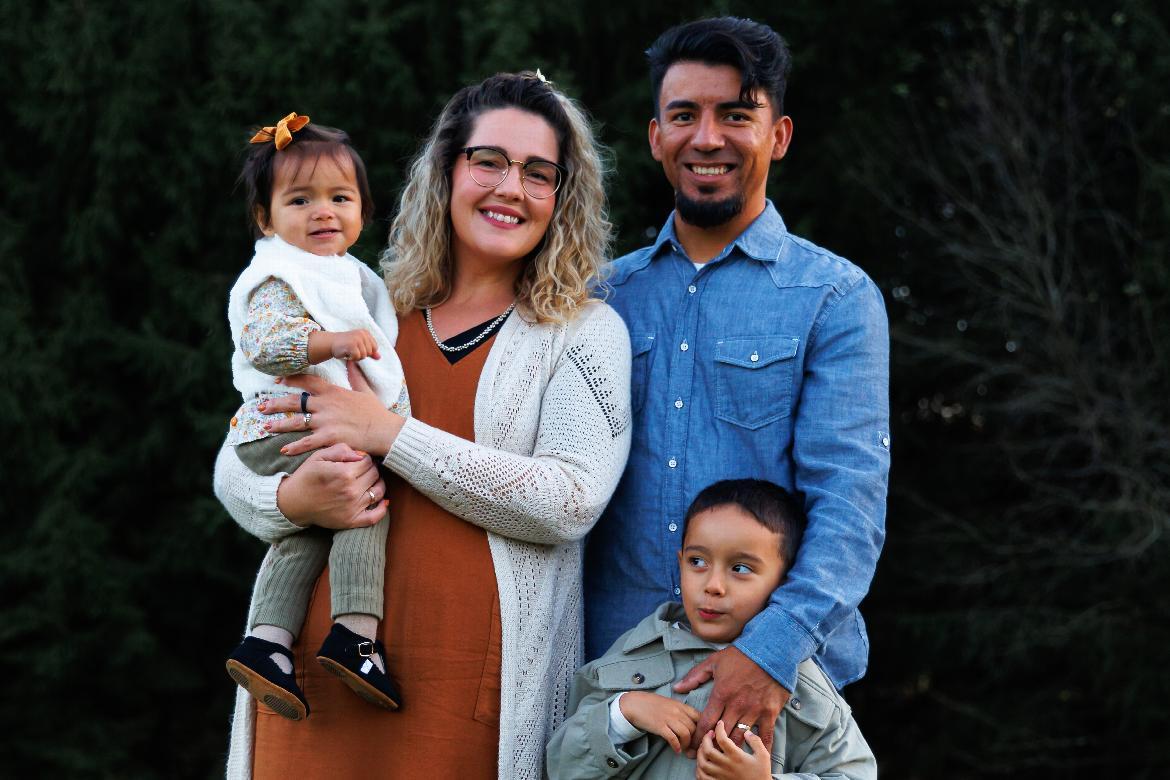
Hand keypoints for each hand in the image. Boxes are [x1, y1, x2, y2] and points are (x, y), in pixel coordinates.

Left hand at [258, 374, 404, 456]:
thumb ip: (355, 375)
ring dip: (278, 425)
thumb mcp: (365, 390)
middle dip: (275, 404)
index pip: (307, 381)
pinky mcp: (329, 438)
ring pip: (295, 422)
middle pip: (294, 402)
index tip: (278, 381)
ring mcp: (325, 422)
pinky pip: (306, 443)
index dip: (291, 380)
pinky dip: (294, 447)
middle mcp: (325, 405)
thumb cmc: (376, 412)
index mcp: (333, 392)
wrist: (385, 431)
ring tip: (265, 427)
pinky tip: (283, 450)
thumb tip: (352, 360)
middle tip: (260, 407)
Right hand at [275, 443, 387, 529]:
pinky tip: (383, 501)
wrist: (293, 503)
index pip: (368, 461)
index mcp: (344, 473)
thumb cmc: (306, 477)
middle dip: (370, 469)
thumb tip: (361, 454)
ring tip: (370, 481)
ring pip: (378, 492)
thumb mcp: (318, 456)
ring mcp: (352, 507)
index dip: (364, 458)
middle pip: (374, 475)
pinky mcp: (351, 521)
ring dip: (378, 484)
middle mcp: (350, 491)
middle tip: (362, 470)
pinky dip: (382, 509)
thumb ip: (340, 450)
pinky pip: (375, 517)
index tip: (358, 460)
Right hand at [330, 329, 379, 360]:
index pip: (374, 348)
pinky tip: (346, 353)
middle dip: (361, 355)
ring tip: (349, 351)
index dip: (366, 351)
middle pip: (369, 352)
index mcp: (366, 333)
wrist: (331, 343)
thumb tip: (379, 357)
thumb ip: (370, 351)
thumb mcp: (360, 346)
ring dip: (356, 357)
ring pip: (363, 355)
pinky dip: (351, 358)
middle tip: (352, 350)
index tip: (357, 348)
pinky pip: (357, 357)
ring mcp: (357, 339)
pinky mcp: (351, 345)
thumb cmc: (346, 345)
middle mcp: (362, 334)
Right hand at [618, 691, 700, 753]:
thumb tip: (691, 722)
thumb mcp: (669, 703)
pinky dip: (677, 746)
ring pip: (686, 734)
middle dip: (695, 739)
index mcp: (680, 705)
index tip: (699, 736)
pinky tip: (676, 750)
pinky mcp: (660, 726)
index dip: (702, 728)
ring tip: (684, 748)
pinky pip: (673, 738)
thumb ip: (681, 711)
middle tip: (692, 746)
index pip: (699, 716)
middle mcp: (677, 711)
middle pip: (694, 727)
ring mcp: (669, 719)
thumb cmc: (651, 704)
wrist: (634, 703)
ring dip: (687, 744)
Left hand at [674, 646, 789, 755]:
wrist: (771, 650)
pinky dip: (761, 749)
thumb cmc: (741, 655)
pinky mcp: (769, 712)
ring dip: (731, 749)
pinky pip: (765, 736)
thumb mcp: (714, 661)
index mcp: (721, 694)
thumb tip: (677, 688)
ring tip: (725, 757)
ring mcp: (754, 711)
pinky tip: (755, 757)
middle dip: (712, 746)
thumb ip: (695, 676)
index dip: (698, 738)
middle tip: (707, 755)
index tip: (694, 746)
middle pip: (721, 735)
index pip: (706, 723)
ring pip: (740, 738)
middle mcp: (737, 706)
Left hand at [695, 720, 770, 779]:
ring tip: (704, 747)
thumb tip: (747, 732)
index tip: (720, 724)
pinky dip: (699, 769)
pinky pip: (703, 777)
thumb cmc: (761, 774)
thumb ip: (756, 742)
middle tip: (709, 734)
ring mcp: (721, 776)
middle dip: (705, 739)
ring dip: (700, 753)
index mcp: (737, 757)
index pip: (722, 739)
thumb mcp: (763, 756)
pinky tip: (702, 763)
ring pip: (703, 763)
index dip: (719, 728)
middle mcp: (726, 766)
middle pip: (707, 750)